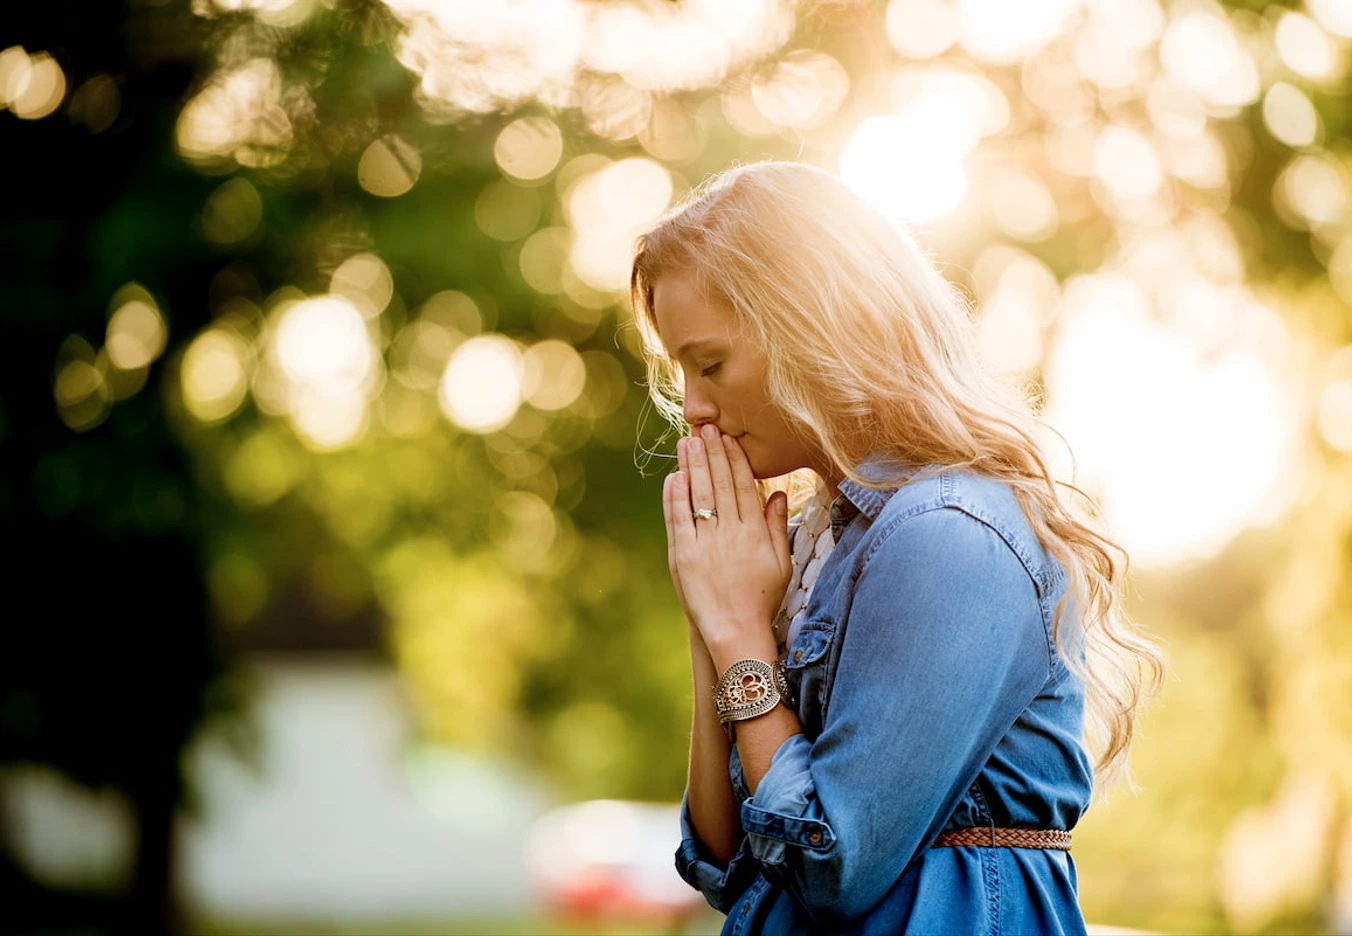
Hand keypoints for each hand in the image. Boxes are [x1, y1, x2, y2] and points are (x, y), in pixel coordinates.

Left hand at [661, 424, 790, 654]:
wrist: (735, 630)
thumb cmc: (761, 599)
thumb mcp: (781, 562)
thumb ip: (778, 526)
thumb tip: (777, 494)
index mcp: (755, 531)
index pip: (743, 485)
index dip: (734, 458)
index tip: (728, 438)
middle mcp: (731, 532)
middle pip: (719, 483)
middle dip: (711, 453)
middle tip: (705, 428)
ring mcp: (706, 543)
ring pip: (698, 496)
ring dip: (692, 466)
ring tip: (687, 442)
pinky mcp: (684, 556)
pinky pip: (679, 520)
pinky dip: (675, 497)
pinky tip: (673, 476)